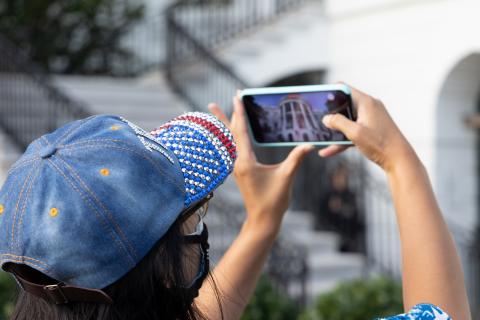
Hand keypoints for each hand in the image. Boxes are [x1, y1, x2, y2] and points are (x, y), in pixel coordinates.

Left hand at [209, 96, 313, 235]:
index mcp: (246, 162)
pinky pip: (235, 148)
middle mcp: (238, 162)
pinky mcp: (241, 171)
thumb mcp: (286, 177)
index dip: (239, 113)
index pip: (241, 132)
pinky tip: (235, 134)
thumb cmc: (273, 201)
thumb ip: (296, 159)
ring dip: (227, 125)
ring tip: (219, 113)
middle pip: (230, 134)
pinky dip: (234, 137)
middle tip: (214, 102)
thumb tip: (309, 145)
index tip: (236, 97)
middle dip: (225, 116)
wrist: (263, 220)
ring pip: (231, 141)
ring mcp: (238, 167)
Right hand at [319, 84, 415, 172]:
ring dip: (334, 130)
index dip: (329, 92)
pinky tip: (328, 151)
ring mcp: (370, 118)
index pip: (343, 88)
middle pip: (343, 106)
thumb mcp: (355, 133)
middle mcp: (369, 107)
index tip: (317, 100)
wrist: (399, 160)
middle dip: (329, 114)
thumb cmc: (380, 144)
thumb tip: (326, 118)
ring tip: (319, 139)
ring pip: (346, 121)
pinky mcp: (371, 129)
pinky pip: (352, 131)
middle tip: (315, 120)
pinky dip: (342, 139)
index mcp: (366, 102)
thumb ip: (338, 123)